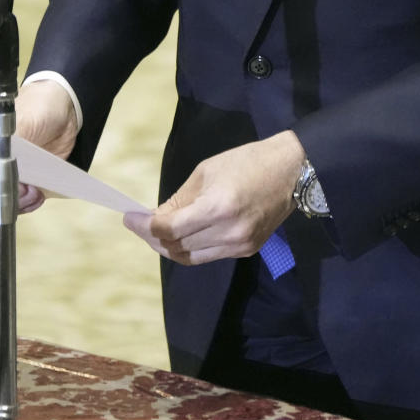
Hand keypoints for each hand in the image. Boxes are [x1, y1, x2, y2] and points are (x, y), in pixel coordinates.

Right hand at [0, 78, 79, 213]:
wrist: (64, 116)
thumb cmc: (37, 109)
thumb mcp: (26, 118)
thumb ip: (11, 138)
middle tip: (19, 187)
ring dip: (12, 203)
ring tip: (33, 191)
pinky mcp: (17, 187)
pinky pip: (12, 206)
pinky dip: (24, 206)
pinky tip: (38, 196)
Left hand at [123, 130, 305, 263]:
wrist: (290, 171)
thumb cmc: (247, 161)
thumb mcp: (207, 171)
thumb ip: (180, 199)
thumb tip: (156, 219)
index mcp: (218, 207)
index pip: (170, 228)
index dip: (145, 226)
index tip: (129, 218)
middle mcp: (229, 233)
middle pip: (177, 247)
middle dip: (152, 238)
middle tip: (138, 225)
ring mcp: (240, 246)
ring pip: (190, 258)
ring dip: (168, 247)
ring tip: (155, 232)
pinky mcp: (247, 250)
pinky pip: (208, 255)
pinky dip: (190, 248)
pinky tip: (181, 235)